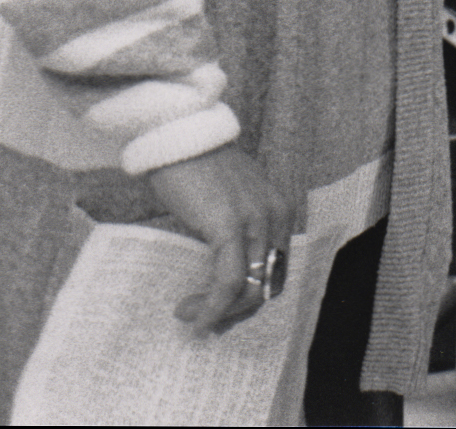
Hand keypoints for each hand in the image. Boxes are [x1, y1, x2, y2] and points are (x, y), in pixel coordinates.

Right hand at [147, 145, 297, 331]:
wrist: (177, 135)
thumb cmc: (195, 169)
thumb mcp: (226, 204)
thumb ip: (233, 235)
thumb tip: (222, 280)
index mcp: (278, 210)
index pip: (276, 269)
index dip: (251, 298)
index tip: (223, 311)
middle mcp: (275, 216)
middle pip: (268, 283)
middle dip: (238, 310)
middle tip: (208, 321)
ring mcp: (256, 220)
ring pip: (251, 288)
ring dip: (221, 312)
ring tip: (191, 315)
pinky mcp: (230, 225)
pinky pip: (228, 280)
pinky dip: (213, 304)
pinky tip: (194, 313)